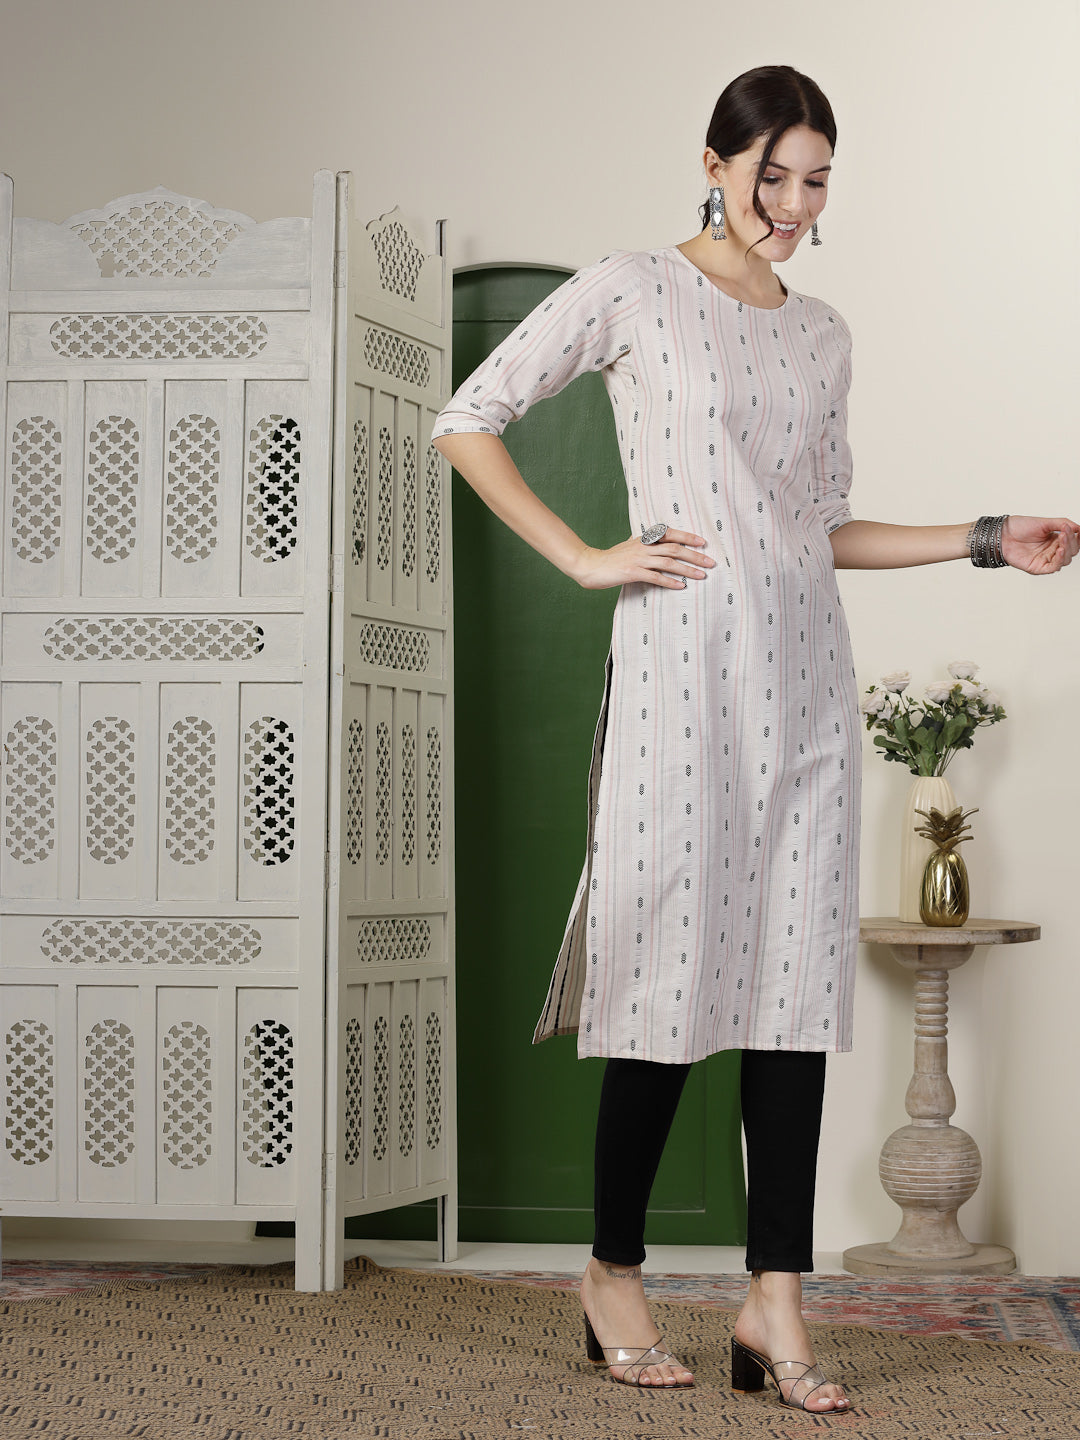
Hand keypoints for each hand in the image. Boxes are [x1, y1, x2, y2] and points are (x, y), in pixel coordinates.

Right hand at [570, 528, 715, 590]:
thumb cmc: (611, 558)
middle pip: (674, 548)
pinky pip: (655, 577)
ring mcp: (638, 559)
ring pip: (668, 562)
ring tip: (702, 575)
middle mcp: (643, 547)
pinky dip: (670, 581)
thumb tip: (660, 546)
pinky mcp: (632, 572)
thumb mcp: (630, 546)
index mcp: (644, 539)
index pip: (670, 534)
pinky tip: (681, 586)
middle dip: (695, 555)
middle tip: (710, 562)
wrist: (590, 565)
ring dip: (687, 569)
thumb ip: (645, 545)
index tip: (703, 542)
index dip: (688, 536)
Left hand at [1001, 515, 1079, 573]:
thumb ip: (1062, 524)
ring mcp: (1045, 560)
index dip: (1078, 537)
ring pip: (1065, 560)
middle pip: (1071, 551)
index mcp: (1055, 540)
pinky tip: (1060, 550)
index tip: (1079, 530)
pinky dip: (1059, 560)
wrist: (1003, 534)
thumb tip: (1078, 527)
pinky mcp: (1038, 568)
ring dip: (1067, 550)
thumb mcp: (1045, 522)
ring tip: (1063, 539)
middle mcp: (1052, 551)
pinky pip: (1053, 568)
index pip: (1074, 542)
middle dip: (1071, 541)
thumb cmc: (1020, 527)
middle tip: (1065, 532)